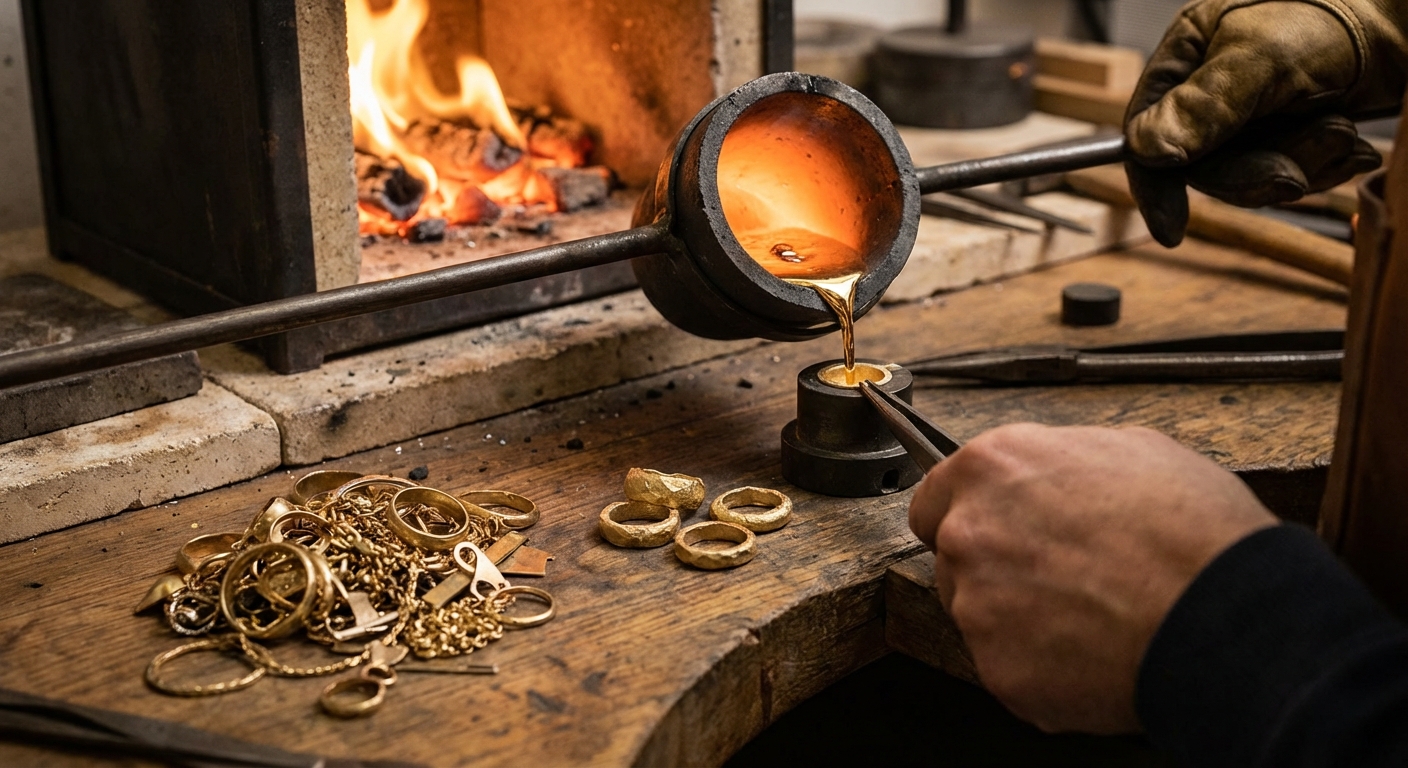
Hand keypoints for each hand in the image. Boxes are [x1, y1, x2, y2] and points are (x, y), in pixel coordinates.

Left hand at [908, 423, 1276, 732]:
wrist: (1225, 616)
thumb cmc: (1193, 531)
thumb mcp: (1132, 450)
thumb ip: (1062, 461)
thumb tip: (1054, 474)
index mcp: (994, 467)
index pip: (936, 497)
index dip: (968, 515)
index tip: (994, 530)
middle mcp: (970, 532)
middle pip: (955, 559)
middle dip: (997, 568)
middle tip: (1062, 578)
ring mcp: (978, 605)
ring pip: (981, 617)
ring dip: (1019, 619)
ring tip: (1090, 615)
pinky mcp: (998, 670)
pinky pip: (1010, 668)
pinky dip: (1044, 668)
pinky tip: (1095, 651)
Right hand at [1124, 0, 1404, 245]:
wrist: (1403, 24)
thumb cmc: (1333, 18)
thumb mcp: (1261, 58)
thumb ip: (1202, 105)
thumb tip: (1148, 150)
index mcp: (1186, 57)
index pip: (1146, 133)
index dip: (1157, 183)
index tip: (1172, 228)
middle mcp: (1209, 90)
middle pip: (1202, 168)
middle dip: (1255, 172)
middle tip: (1296, 171)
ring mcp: (1250, 116)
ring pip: (1248, 177)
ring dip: (1300, 165)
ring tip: (1341, 132)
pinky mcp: (1288, 134)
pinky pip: (1286, 177)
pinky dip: (1322, 168)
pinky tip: (1349, 143)